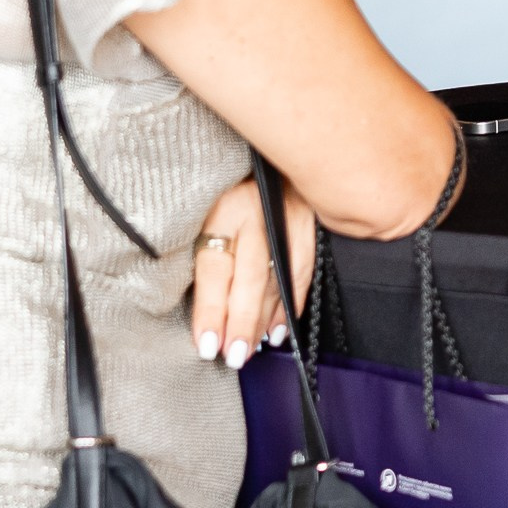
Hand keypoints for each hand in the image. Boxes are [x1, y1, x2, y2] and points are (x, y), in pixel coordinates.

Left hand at [189, 177, 314, 369]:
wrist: (274, 152)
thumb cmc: (225, 190)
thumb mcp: (204, 210)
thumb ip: (201, 250)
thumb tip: (197, 307)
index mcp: (222, 210)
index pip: (214, 268)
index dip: (210, 309)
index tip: (206, 344)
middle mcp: (256, 213)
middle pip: (249, 277)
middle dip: (241, 321)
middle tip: (234, 355)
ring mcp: (288, 217)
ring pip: (279, 277)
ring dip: (267, 317)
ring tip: (254, 347)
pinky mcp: (310, 222)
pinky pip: (303, 269)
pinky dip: (293, 302)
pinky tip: (281, 327)